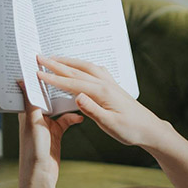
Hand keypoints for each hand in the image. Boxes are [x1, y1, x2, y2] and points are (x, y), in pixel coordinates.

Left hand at [17, 80, 82, 187]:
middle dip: (54, 87)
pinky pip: (66, 120)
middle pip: (46, 96)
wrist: (41, 173)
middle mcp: (35, 116)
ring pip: (58, 107)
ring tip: (77, 92)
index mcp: (27, 112)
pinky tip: (80, 116)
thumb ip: (30, 102)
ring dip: (67, 101)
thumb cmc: (33, 149)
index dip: (37, 78)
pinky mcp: (56, 133)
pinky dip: (73, 117)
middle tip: (65, 74)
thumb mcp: (33, 122)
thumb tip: (23, 80)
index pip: (32, 90)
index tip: (45, 65)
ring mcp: (46, 124)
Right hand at [37, 56, 165, 149]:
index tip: (38, 73)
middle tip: (39, 57)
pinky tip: (80, 66)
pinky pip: (94, 69)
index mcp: (101, 93)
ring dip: (68, 61)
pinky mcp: (112, 86)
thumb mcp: (110, 125)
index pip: (72, 84)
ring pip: (85, 67)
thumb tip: (77, 97)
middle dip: (56, 64)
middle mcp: (105, 84)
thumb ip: (92, 110)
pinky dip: (82, 65)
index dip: (53, 78)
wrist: (150, 128)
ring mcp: (109, 83)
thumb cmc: (130, 129)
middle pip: (76, 71)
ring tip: (54, 58)